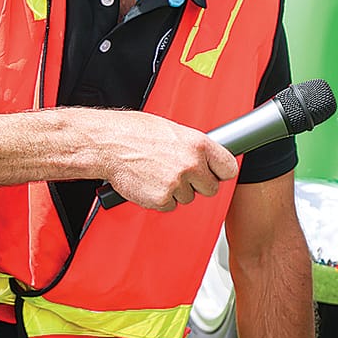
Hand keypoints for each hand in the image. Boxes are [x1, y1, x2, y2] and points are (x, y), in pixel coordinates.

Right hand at [79, 109, 237, 210]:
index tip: (215, 173)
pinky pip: (169, 206)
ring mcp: (177, 183)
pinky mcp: (161, 199)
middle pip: (211, 188)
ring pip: (188, 198)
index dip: (220, 172)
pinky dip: (160, 199)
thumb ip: (194, 148)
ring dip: (176, 191)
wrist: (108, 144)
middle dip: (198, 184)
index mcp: (199, 144)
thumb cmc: (136, 133)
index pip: (229, 168)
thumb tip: (207, 158)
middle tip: (180, 175)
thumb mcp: (174, 132)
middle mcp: (192, 164)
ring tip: (158, 173)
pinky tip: (150, 183)